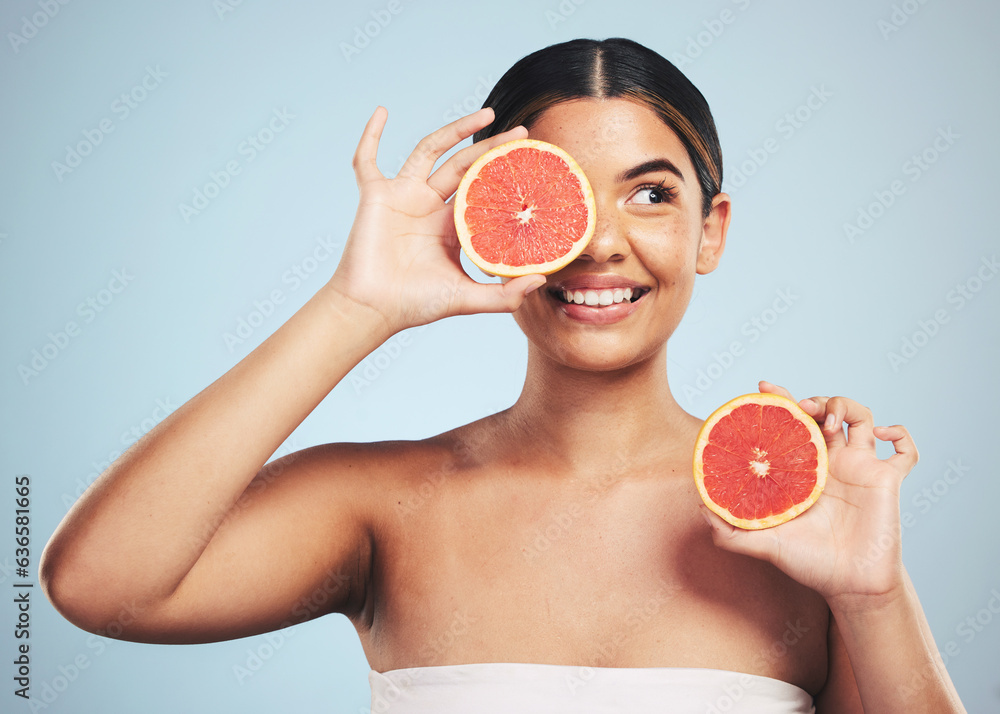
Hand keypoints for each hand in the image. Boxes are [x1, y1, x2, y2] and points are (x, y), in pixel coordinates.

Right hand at [327, 106, 545, 333]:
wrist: (373, 309)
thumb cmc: (415, 305)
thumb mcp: (467, 298)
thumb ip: (504, 295)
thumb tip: (543, 280)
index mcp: (451, 226)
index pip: (482, 190)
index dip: (504, 176)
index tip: (530, 162)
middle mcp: (430, 206)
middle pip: (465, 165)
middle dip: (492, 147)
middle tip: (521, 134)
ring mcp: (403, 197)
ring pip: (431, 150)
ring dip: (455, 129)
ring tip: (487, 113)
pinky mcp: (375, 195)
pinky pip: (367, 160)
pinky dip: (371, 136)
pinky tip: (382, 112)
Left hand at [700, 381, 917, 608]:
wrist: (848, 587)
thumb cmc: (808, 564)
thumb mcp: (762, 544)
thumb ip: (728, 530)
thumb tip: (701, 508)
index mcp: (803, 469)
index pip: (792, 423)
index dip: (780, 400)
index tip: (763, 387)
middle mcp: (832, 462)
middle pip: (827, 412)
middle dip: (816, 399)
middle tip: (800, 406)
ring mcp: (861, 468)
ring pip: (863, 418)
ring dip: (848, 407)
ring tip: (829, 421)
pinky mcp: (887, 480)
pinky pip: (907, 451)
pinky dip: (901, 435)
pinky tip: (883, 435)